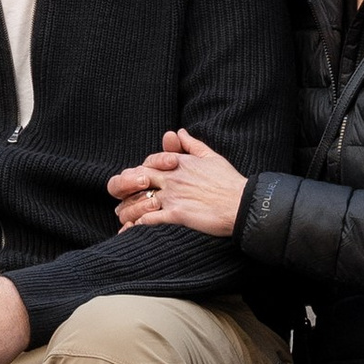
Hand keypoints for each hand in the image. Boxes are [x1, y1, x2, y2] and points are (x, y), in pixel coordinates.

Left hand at [109, 131, 245, 237]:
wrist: (242, 203)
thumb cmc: (229, 181)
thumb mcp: (210, 156)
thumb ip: (191, 144)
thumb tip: (178, 131)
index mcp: (178, 163)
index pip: (147, 163)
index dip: (137, 173)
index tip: (135, 183)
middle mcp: (171, 178)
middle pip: (135, 180)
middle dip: (124, 190)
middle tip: (120, 202)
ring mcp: (173, 196)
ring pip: (138, 201)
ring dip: (127, 211)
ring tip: (123, 219)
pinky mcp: (177, 214)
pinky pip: (149, 220)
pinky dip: (137, 226)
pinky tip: (130, 232)